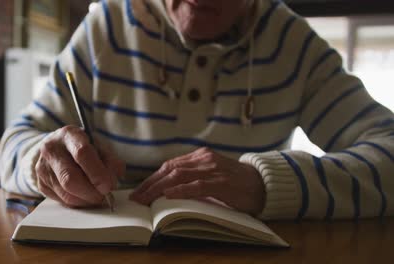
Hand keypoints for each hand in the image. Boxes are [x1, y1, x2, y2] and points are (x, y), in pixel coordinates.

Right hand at [35, 125, 124, 206]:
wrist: (57, 147)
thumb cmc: (82, 146)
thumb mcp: (98, 145)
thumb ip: (110, 159)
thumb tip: (116, 176)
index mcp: (68, 135)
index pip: (82, 153)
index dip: (97, 173)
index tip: (108, 185)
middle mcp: (51, 150)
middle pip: (70, 178)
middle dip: (91, 192)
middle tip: (105, 195)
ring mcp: (43, 168)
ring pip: (66, 193)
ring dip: (86, 200)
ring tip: (98, 196)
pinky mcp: (41, 184)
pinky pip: (61, 200)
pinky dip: (78, 203)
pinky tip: (86, 197)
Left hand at [129, 147, 264, 215]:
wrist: (263, 184)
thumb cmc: (236, 182)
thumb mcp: (212, 175)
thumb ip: (194, 177)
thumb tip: (169, 189)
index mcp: (201, 156)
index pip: (170, 165)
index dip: (153, 177)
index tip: (140, 189)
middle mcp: (204, 159)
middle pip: (170, 169)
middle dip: (150, 183)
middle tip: (137, 196)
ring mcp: (212, 169)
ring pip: (179, 176)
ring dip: (159, 188)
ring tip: (146, 199)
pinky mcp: (221, 182)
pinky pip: (196, 185)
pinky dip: (180, 190)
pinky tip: (168, 195)